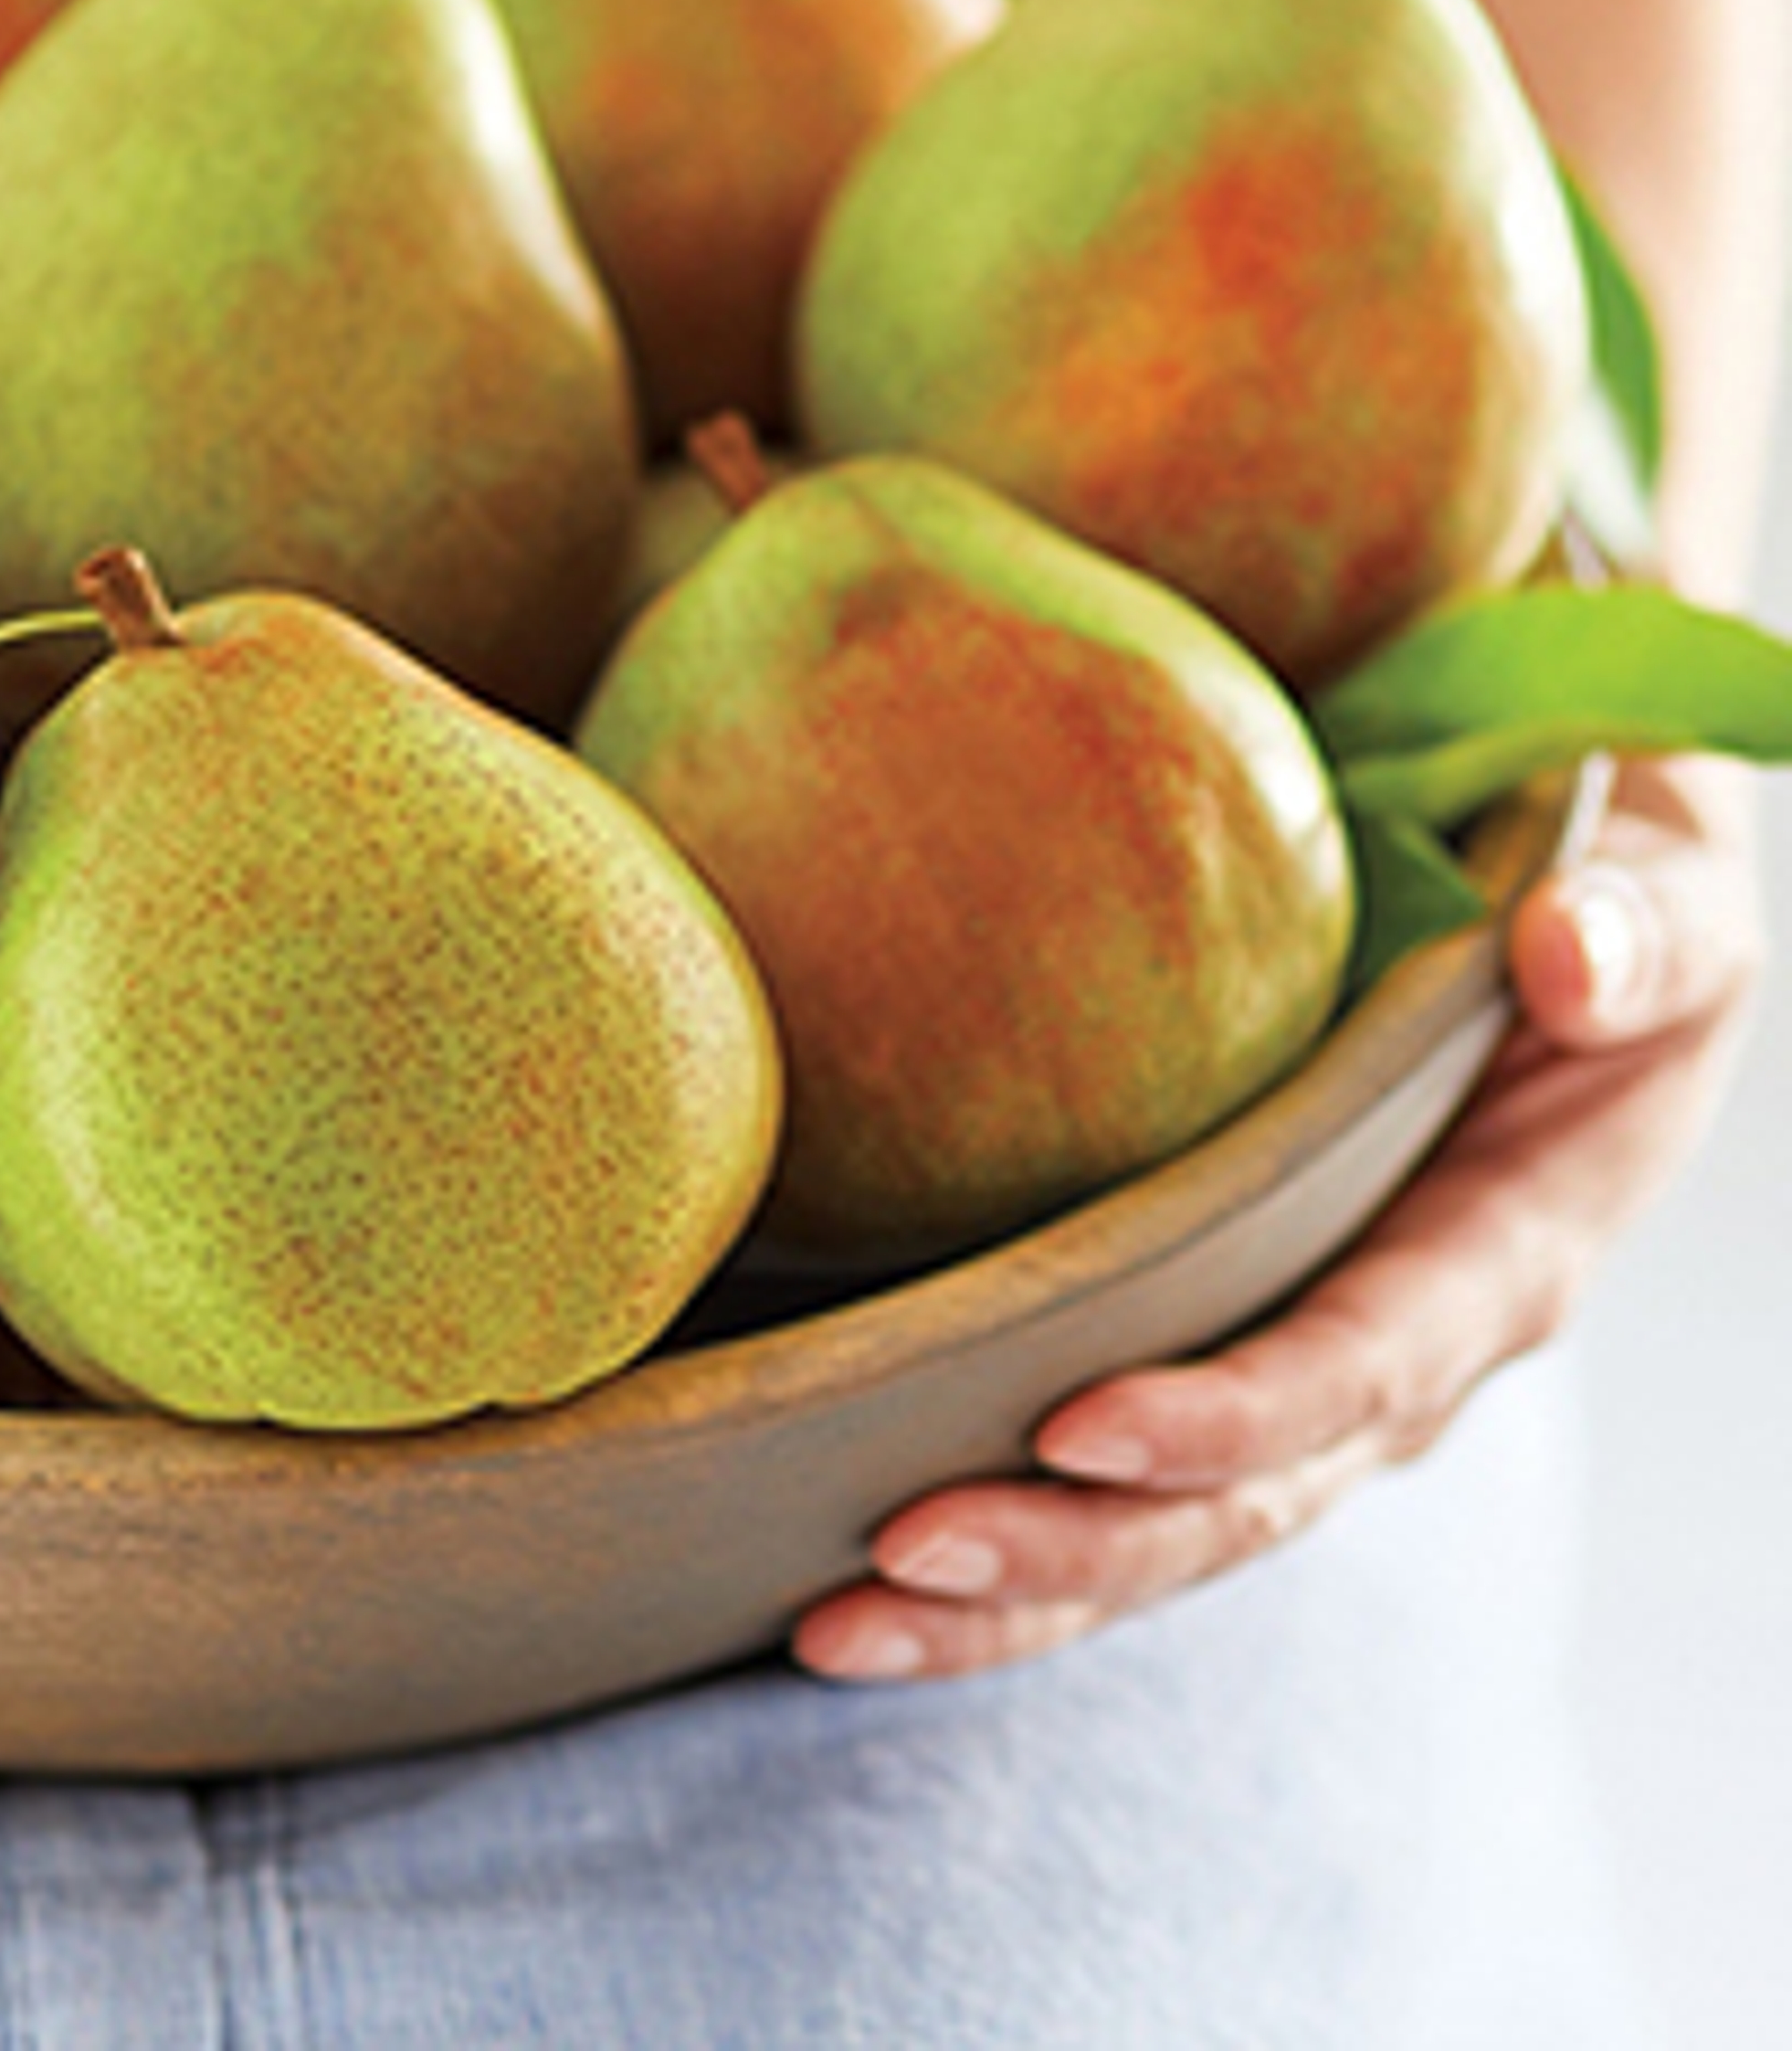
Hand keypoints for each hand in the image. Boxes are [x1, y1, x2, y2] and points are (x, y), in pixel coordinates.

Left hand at [789, 760, 1761, 1682]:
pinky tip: (828, 1570)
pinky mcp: (1202, 1345)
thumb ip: (1642, 925)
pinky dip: (986, 1529)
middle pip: (1236, 1500)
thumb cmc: (1592, 871)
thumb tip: (1569, 957)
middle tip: (895, 1552)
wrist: (1545, 894)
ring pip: (1154, 1530)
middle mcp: (1399, 1349)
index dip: (1232, 1413)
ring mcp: (1296, 1371)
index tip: (1077, 1429)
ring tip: (831, 1622)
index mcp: (1505, 1247)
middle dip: (1072, 1548)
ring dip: (1006, 1589)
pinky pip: (1100, 1475)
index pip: (1361, 1363)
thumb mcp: (1663, 881)